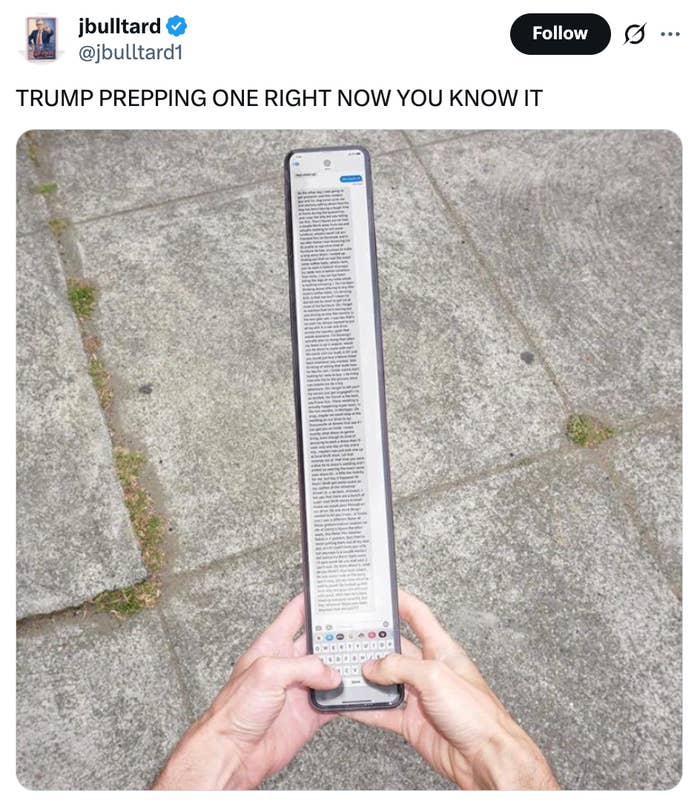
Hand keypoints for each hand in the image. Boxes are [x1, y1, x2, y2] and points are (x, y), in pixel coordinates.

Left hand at [152, 593, 340, 789]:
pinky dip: (347, 697)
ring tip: (362, 658)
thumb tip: (330, 673)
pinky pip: (333, 702)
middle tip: (359, 627)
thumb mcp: (267, 673)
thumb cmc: (234, 710)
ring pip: (330, 672)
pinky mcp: (308, 714)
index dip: (311, 600)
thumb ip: (303, 667)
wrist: (232, 754)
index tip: (329, 589)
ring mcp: (299, 690)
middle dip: (337, 636)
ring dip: (344, 668)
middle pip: (318, 643)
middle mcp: (287, 665)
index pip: (295, 614)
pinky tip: (356, 691)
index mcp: (272, 645)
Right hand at [347, 590, 558, 789]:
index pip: (419, 617)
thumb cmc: (477, 715)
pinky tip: (351, 704)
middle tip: (351, 636)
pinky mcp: (413, 723)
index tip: (383, 592)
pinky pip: (383, 712)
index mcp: (442, 651)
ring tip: (344, 669)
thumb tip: (374, 666)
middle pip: (396, 649)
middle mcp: (430, 671)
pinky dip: (366, 709)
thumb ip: (400, 667)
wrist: (486, 759)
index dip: (402, 602)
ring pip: (386, 681)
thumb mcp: (435, 677)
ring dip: (366, 677)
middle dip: (374, 643)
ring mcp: (421, 698)